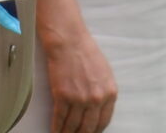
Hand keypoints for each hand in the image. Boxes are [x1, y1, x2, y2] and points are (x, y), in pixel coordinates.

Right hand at [38, 0, 116, 132]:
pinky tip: (55, 132)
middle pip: (88, 127)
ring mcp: (79, 99)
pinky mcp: (63, 96)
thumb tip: (98, 110)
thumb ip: (104, 93)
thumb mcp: (105, 74)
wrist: (69, 41)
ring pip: (73, 126)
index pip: (103, 122)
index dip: (95, 131)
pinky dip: (56, 128)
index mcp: (110, 93)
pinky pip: (59, 119)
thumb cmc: (86, 52)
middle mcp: (96, 99)